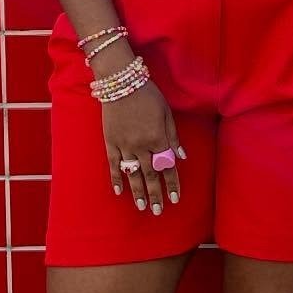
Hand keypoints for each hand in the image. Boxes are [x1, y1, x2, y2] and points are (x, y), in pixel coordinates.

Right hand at [101, 81, 184, 214]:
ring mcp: (125, 145)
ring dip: (138, 192)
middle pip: (151, 175)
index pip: (168, 167)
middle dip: (156, 194)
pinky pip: (114, 164)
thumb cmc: (148, 94)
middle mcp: (142, 145)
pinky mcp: (110, 142)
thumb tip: (181, 158)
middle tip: (158, 211)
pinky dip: (116, 178)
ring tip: (142, 207)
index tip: (175, 199)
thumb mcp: (167, 113)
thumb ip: (173, 137)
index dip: (172, 184)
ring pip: (133, 174)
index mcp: (158, 138)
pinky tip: (118, 192)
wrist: (120, 82)